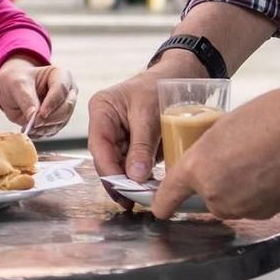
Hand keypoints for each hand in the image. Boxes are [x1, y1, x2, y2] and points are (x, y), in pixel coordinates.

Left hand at [0, 56, 77, 137]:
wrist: (13, 90)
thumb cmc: (17, 81)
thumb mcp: (17, 85)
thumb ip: (26, 100)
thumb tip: (33, 117)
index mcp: (60, 75)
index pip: (61, 89)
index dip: (52, 103)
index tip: (40, 115)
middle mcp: (68, 91)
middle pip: (66, 107)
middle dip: (50, 118)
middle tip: (34, 124)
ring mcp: (65, 106)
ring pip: (62, 121)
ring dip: (45, 128)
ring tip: (29, 128)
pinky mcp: (59, 120)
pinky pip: (55, 129)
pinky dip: (42, 132)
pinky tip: (31, 131)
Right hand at [87, 47, 202, 197]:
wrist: (179, 78)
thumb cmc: (160, 87)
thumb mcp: (149, 113)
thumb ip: (141, 145)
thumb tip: (135, 177)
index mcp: (101, 110)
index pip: (99, 146)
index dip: (110, 170)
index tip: (123, 189)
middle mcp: (105, 125)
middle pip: (106, 159)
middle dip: (118, 181)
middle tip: (132, 201)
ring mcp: (118, 136)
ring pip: (118, 165)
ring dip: (129, 183)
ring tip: (141, 200)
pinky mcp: (132, 144)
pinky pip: (132, 165)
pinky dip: (139, 178)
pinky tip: (147, 190)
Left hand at [151, 81, 279, 220]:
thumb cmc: (267, 118)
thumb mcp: (223, 127)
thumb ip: (209, 152)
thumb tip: (213, 162)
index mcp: (197, 169)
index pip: (169, 195)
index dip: (163, 202)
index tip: (159, 207)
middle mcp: (216, 196)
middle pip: (208, 197)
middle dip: (217, 181)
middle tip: (237, 155)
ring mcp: (244, 208)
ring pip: (234, 202)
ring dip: (241, 187)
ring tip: (261, 158)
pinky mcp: (269, 213)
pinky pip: (258, 204)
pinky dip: (263, 192)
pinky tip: (276, 169)